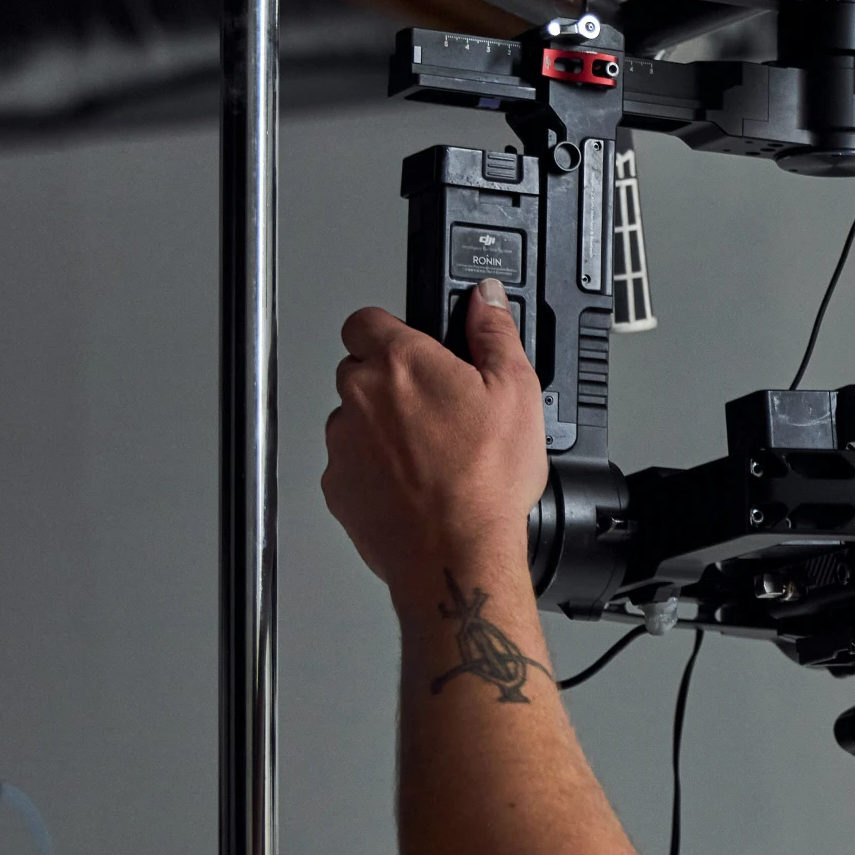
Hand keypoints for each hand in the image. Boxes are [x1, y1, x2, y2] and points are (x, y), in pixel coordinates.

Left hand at [323, 281, 547, 600]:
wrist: (455, 554)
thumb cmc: (484, 482)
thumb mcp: (517, 392)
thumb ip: (495, 333)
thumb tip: (485, 299)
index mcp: (400, 362)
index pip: (366, 319)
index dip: (391, 330)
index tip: (415, 349)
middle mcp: (359, 396)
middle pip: (358, 369)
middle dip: (390, 382)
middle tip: (435, 409)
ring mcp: (342, 444)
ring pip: (353, 419)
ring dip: (380, 428)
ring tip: (429, 455)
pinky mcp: (337, 486)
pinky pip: (349, 465)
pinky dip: (373, 471)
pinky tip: (413, 485)